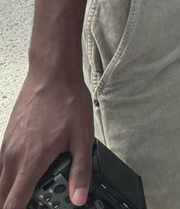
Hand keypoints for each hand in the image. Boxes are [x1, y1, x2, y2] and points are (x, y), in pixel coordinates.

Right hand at [0, 65, 93, 207]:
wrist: (52, 74)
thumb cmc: (67, 101)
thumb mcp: (82, 137)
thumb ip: (80, 170)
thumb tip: (79, 197)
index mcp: (31, 162)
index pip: (13, 203)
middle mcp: (13, 157)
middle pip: (2, 195)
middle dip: (12, 204)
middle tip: (30, 201)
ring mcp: (7, 146)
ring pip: (1, 179)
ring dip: (11, 188)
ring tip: (31, 186)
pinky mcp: (7, 137)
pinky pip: (2, 164)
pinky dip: (10, 173)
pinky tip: (27, 167)